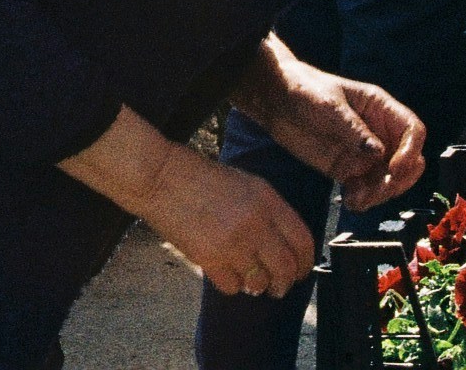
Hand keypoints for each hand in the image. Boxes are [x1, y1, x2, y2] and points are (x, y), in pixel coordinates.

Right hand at [140, 139, 319, 297]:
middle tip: (278, 287)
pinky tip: (224, 272)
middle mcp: (255, 222)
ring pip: (261, 282)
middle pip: (286, 268)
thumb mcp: (244, 183)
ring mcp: (233, 242)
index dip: (306, 263)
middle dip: (285, 283)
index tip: (301, 271)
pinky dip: (231, 285)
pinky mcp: (210, 259)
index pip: (303, 241)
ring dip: (258, 286)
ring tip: (249, 280)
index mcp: (267, 199)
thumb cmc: (199, 178)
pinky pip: (233, 287)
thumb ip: (269, 211)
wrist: (159, 177)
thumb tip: (285, 245)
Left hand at [240, 49, 424, 212]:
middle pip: (408, 162)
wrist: (275, 100)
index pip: (413, 131)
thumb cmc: (304, 89)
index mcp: (380, 108)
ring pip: (389, 181)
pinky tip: (350, 201)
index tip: (395, 168)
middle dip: (398, 180)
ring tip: (357, 198)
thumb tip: (378, 152)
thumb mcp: (329, 105)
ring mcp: (364, 153)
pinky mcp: (348, 169)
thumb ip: (353, 129)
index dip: (410, 151)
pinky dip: (363, 199)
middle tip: (377, 190)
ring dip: (380, 195)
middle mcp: (378, 133)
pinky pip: (366, 190)